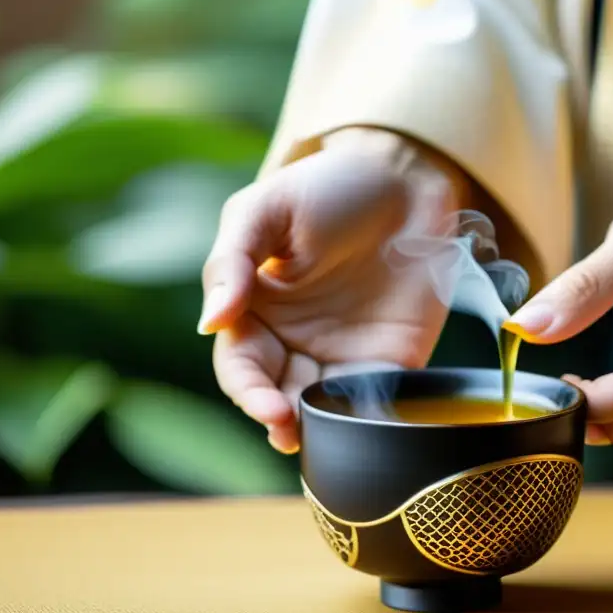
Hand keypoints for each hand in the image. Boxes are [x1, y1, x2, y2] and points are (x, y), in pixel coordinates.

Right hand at [199, 129, 459, 453]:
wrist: (404, 175)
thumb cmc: (327, 187)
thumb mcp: (264, 210)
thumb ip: (230, 263)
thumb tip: (207, 324)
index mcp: (256, 311)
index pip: (241, 366)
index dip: (248, 392)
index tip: (268, 407)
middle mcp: (296, 341)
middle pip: (277, 397)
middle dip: (281, 421)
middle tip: (291, 429)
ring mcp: (344, 354)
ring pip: (322, 410)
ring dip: (320, 429)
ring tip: (323, 437)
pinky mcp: (391, 360)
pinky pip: (375, 400)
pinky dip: (368, 418)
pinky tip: (365, 423)